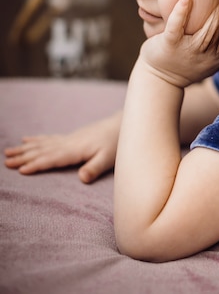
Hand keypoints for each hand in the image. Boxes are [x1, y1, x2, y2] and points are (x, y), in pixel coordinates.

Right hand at [3, 112, 120, 183]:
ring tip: (8, 151)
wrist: (123, 124)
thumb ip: (95, 168)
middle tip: (6, 161)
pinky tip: (26, 139)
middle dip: (23, 157)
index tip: (21, 170)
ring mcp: (68, 139)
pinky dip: (36, 140)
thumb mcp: (109, 158)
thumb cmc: (117, 143)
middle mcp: (68, 143)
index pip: (52, 159)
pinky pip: (49, 139)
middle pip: (41, 151)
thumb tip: (82, 179)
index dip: (36, 164)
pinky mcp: (71, 137)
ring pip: (42, 144)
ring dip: (25, 148)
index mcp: (75, 150)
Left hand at [138, 0, 218, 87]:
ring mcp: (187, 49)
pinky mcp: (169, 43)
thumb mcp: (215, 63)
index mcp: (217, 57)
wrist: (159, 79)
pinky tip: (186, 0)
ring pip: (206, 34)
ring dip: (216, 17)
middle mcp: (205, 54)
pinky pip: (175, 28)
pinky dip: (180, 14)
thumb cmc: (189, 65)